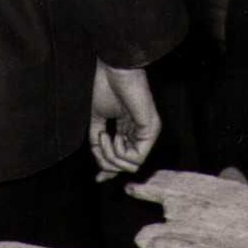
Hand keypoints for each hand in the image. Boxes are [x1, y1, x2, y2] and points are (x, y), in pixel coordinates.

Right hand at [90, 62, 160, 178]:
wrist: (112, 69)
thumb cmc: (104, 86)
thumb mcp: (96, 121)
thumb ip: (98, 144)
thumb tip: (100, 167)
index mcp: (128, 128)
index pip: (124, 157)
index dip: (110, 170)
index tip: (97, 179)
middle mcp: (140, 132)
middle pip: (127, 165)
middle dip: (107, 163)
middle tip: (98, 144)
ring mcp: (147, 132)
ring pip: (131, 165)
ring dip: (111, 156)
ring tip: (104, 137)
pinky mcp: (150, 130)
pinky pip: (136, 158)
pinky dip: (120, 153)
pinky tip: (114, 136)